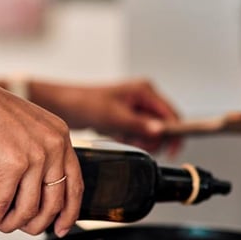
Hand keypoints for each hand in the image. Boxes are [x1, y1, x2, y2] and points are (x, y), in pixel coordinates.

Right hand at [0, 62, 82, 235]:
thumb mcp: (24, 127)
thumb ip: (38, 150)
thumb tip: (38, 190)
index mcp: (59, 135)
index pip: (75, 184)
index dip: (69, 212)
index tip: (61, 228)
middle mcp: (54, 144)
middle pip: (55, 202)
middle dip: (37, 224)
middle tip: (22, 230)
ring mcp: (35, 154)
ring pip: (29, 208)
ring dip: (12, 224)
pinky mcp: (12, 163)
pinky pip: (4, 204)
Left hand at [31, 79, 181, 154]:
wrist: (66, 106)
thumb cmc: (86, 103)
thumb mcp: (115, 117)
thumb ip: (139, 125)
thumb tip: (160, 132)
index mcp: (145, 90)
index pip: (171, 114)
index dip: (174, 133)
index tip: (172, 149)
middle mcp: (144, 97)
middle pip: (163, 125)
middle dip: (151, 138)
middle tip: (136, 141)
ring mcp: (136, 108)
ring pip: (151, 131)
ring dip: (139, 139)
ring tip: (122, 135)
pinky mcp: (128, 117)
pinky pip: (138, 133)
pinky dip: (130, 138)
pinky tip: (117, 135)